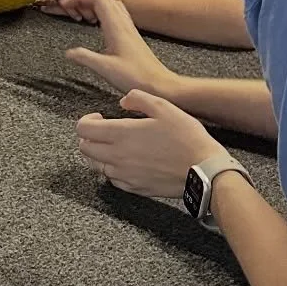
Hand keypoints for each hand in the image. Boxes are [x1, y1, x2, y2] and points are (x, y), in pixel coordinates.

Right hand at [52, 0, 178, 96]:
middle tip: (71, 4)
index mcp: (116, 27)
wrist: (160, 84)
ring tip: (82, 9)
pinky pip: (117, 13)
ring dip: (95, 1)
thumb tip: (69, 52)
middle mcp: (124, 24)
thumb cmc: (136, 77)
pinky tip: (99, 21)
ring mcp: (129, 28)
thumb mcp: (105, 69)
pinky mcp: (131, 35)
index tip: (67, 2)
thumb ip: (85, 58)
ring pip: (112, 4)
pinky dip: (104, 10)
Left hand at [76, 90, 215, 198]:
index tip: (99, 117)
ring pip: (96, 166)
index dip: (87, 120)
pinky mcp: (135, 187)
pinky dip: (113, 170)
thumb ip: (138, 98)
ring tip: (115, 146)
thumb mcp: (164, 106)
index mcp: (121, 134)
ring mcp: (125, 175)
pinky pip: (112, 180)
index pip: (83, 129)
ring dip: (99, 154)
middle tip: (104, 131)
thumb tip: (123, 101)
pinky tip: (127, 162)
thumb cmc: (186, 137)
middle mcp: (117, 156)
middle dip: (89, 137)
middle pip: (85, 149)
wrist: (203, 170)